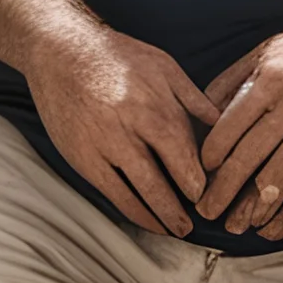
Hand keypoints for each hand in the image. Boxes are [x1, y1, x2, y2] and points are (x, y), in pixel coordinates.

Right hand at [23, 23, 217, 235]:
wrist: (59, 52)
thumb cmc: (116, 55)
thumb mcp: (162, 65)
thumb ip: (193, 97)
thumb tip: (224, 123)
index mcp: (150, 107)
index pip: (182, 154)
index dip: (197, 180)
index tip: (209, 193)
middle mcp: (126, 132)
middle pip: (160, 181)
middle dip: (181, 208)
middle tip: (199, 222)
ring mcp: (101, 148)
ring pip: (135, 194)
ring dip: (159, 217)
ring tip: (176, 230)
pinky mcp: (82, 159)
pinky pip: (111, 193)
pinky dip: (131, 211)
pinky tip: (147, 220)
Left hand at [197, 13, 282, 241]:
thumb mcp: (267, 50)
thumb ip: (232, 80)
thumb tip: (203, 112)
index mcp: (268, 83)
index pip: (226, 130)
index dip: (208, 158)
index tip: (198, 173)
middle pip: (245, 162)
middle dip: (220, 192)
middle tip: (205, 210)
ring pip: (274, 183)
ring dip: (249, 210)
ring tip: (234, 225)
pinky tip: (272, 229)